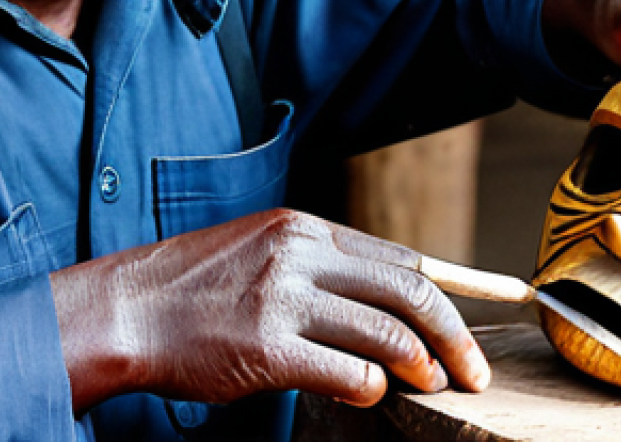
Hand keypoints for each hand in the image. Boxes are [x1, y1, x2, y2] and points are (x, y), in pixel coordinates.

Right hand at [50, 208, 489, 414]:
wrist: (130, 306)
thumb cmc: (196, 285)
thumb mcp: (262, 250)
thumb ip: (320, 267)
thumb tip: (385, 299)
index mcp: (303, 228)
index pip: (399, 257)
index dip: (453, 288)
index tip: (490, 309)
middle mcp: (299, 253)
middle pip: (408, 290)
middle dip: (453, 335)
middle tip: (475, 371)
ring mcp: (283, 297)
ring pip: (387, 333)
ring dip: (422, 366)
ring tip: (434, 386)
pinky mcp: (267, 346)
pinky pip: (348, 372)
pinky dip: (372, 388)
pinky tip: (369, 393)